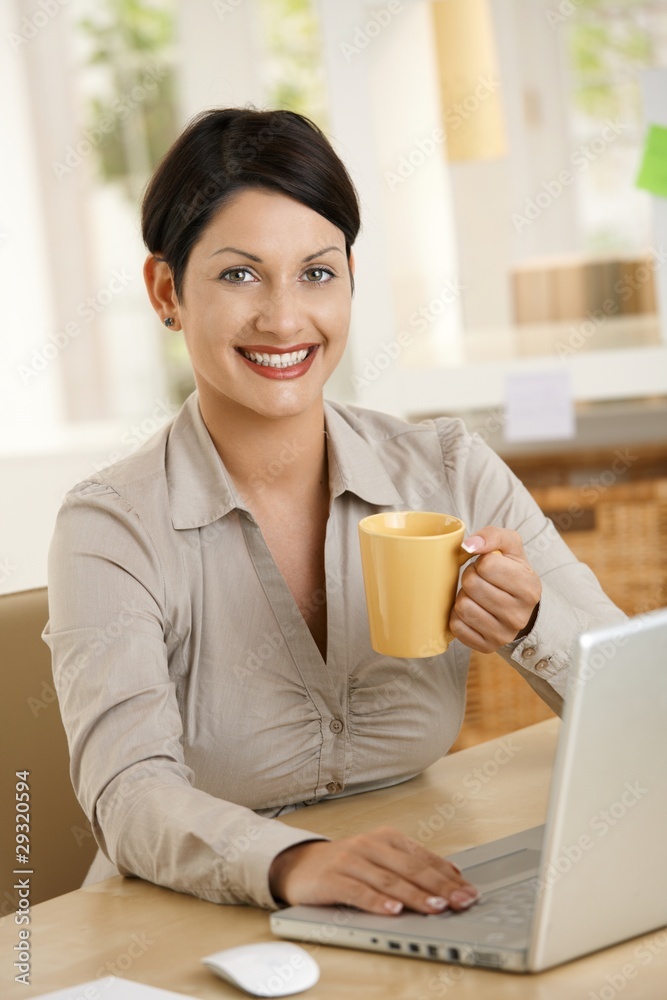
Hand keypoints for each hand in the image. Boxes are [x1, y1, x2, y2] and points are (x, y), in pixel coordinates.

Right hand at [269, 826, 478, 914]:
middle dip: (440, 886)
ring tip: (436, 908)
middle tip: (462, 901)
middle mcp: (370, 845)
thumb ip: (409, 866)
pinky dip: (377, 901)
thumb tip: (451, 876)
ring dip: (415, 895)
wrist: (297, 864)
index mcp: (386, 838)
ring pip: (389, 880)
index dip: (448, 875)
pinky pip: (358, 891)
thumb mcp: (378, 859)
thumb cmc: (344, 864)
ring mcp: (350, 860)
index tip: (470, 891)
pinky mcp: (332, 878)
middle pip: (411, 867)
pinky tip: (393, 910)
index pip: (423, 857)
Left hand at [449, 527, 540, 653]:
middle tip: (480, 581)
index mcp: (529, 587)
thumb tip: (468, 545)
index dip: (480, 562)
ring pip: (462, 607)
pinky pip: (457, 627)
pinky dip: (459, 616)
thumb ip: (492, 536)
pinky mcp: (487, 647)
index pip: (486, 565)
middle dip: (470, 578)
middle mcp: (519, 615)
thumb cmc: (511, 571)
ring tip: (476, 596)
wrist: (520, 607)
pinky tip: (473, 611)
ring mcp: (504, 634)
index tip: (488, 567)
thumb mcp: (510, 547)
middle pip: (471, 585)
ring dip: (464, 596)